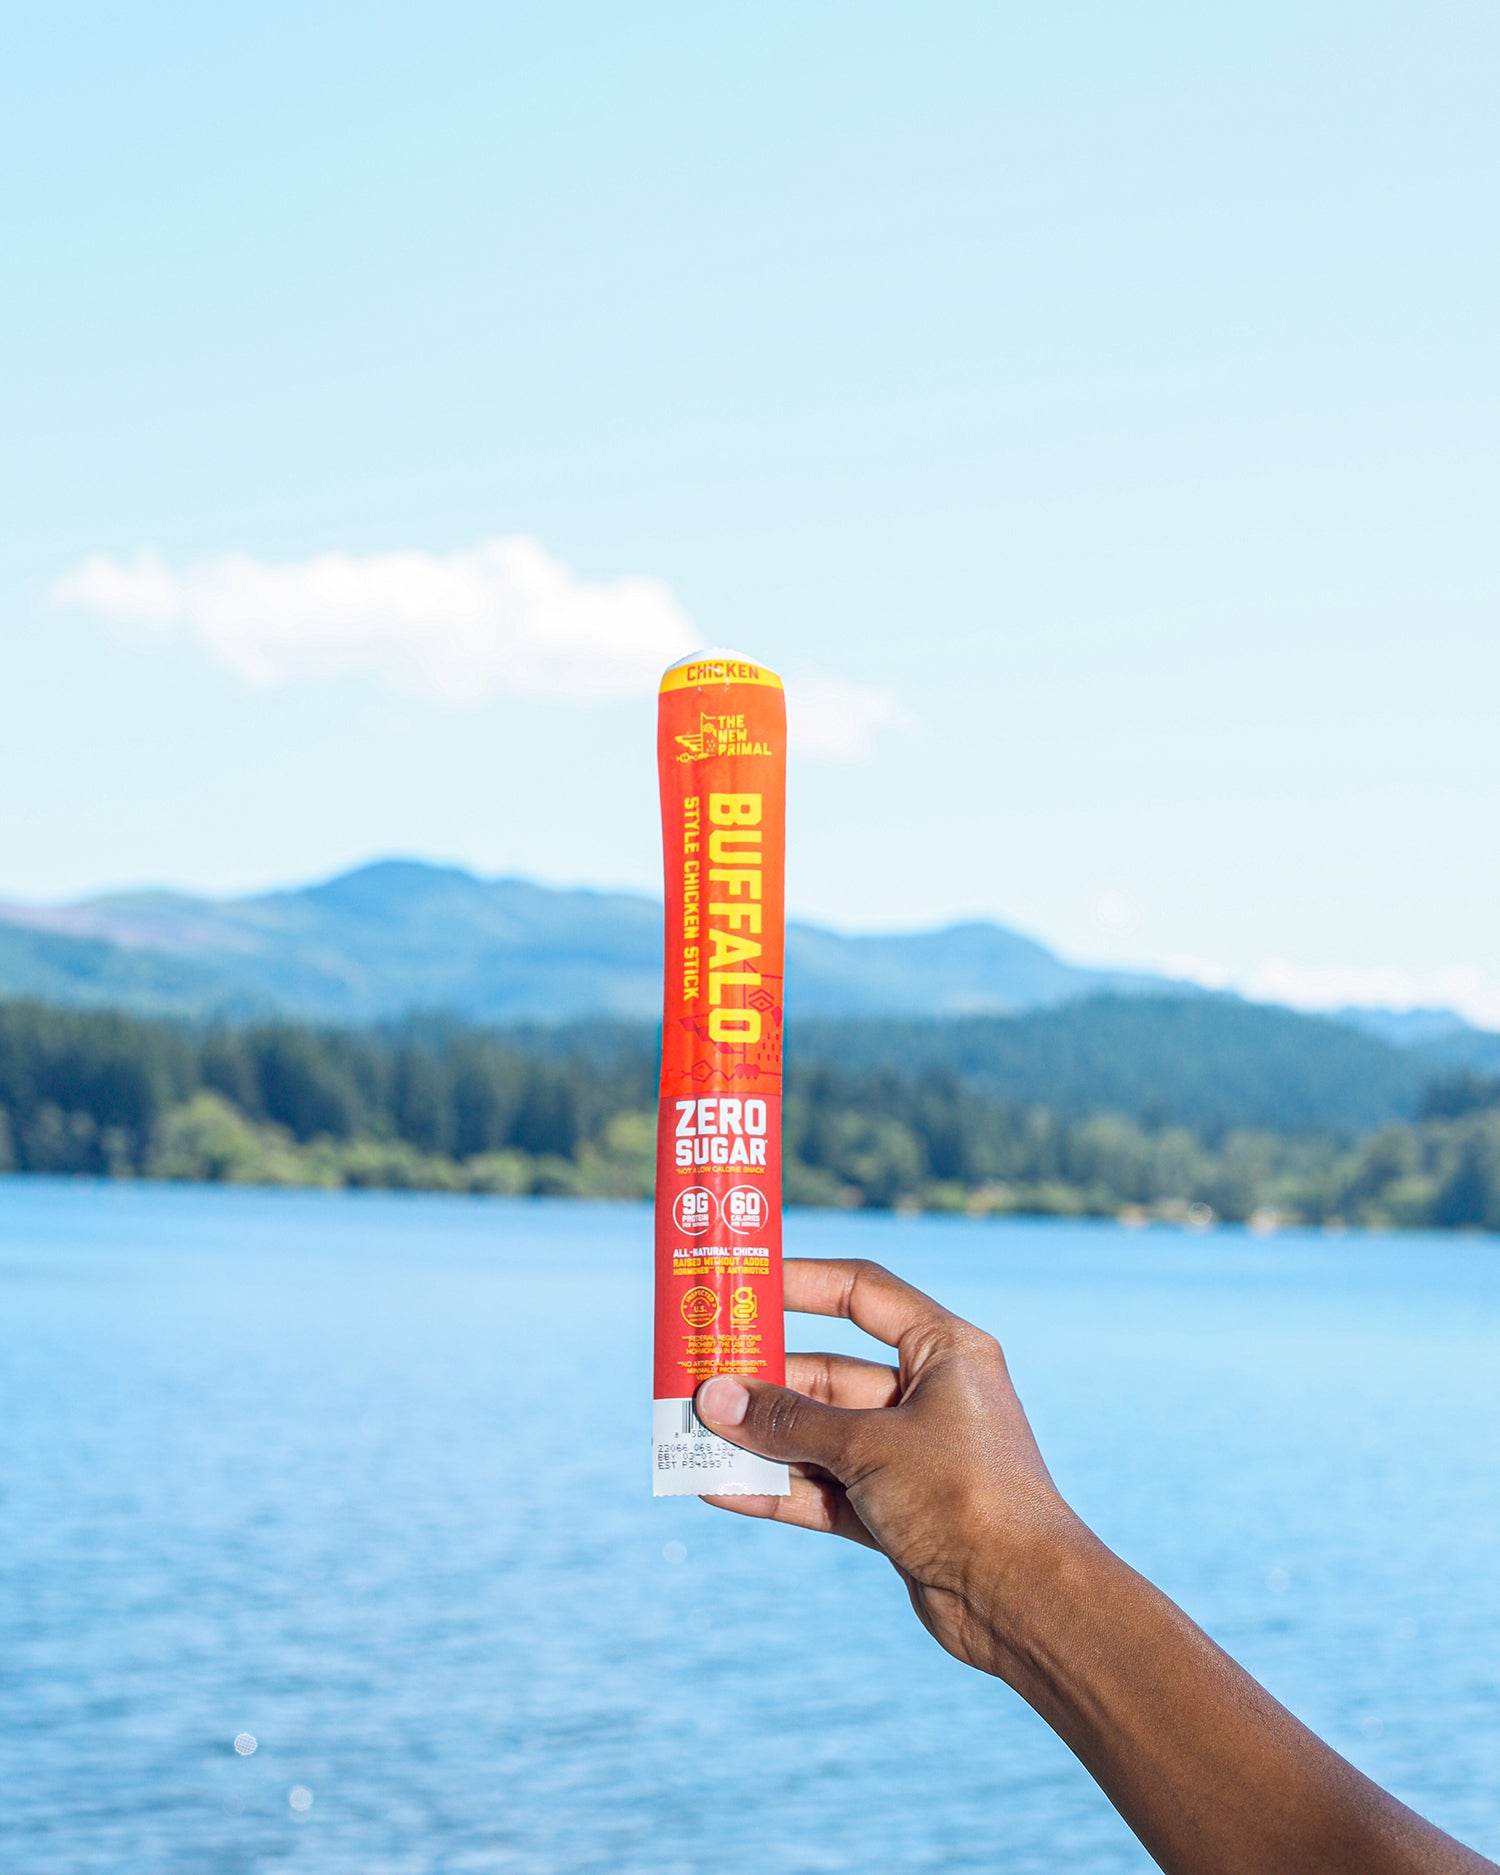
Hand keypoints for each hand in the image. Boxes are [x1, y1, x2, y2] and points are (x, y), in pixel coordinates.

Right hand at [695, 1256, 1082, 1680]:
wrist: (1025, 1601)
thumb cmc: (963, 1496)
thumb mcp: (867, 1446)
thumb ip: (788, 1422)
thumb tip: (715, 1398)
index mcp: (943, 1351)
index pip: (863, 1293)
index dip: (802, 1283)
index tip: (745, 1285)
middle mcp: (929, 1395)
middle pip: (828, 1373)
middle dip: (763, 1383)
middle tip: (697, 1382)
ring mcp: (911, 1456)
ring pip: (820, 1436)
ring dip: (761, 1441)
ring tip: (692, 1437)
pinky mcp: (896, 1512)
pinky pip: (825, 1489)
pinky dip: (778, 1490)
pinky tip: (720, 1491)